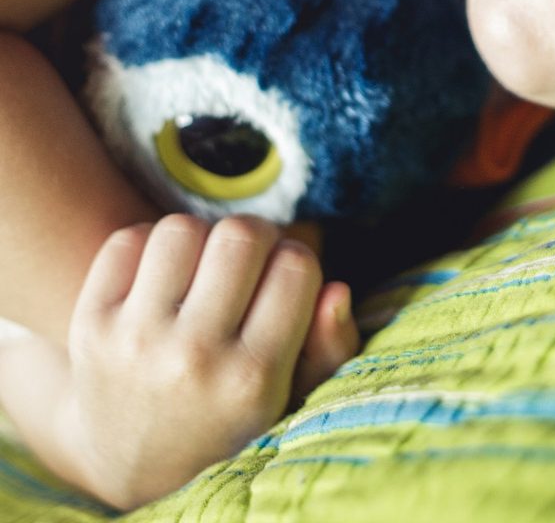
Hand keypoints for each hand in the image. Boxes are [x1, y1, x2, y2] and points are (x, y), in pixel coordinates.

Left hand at [62, 214, 358, 509]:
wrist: (132, 456)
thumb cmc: (232, 412)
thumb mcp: (293, 395)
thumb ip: (330, 345)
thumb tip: (336, 290)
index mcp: (252, 378)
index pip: (295, 266)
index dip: (296, 256)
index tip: (286, 273)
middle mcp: (192, 359)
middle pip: (241, 234)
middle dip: (255, 234)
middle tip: (249, 258)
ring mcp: (134, 341)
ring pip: (182, 228)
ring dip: (202, 236)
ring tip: (204, 264)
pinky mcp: (89, 325)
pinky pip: (127, 239)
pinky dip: (151, 244)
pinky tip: (163, 273)